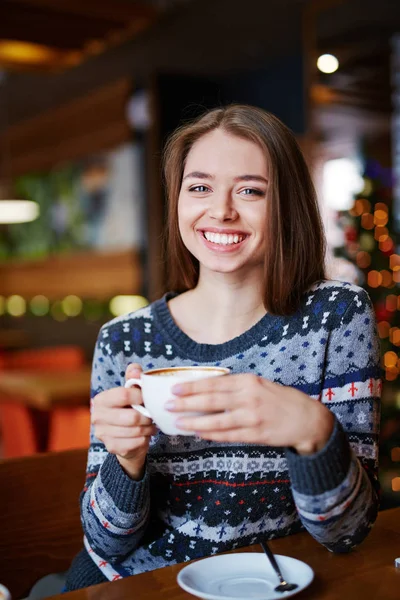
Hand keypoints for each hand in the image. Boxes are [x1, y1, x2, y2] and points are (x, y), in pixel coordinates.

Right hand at [92, 363, 156, 478]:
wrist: (125, 438)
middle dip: (147, 417)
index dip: (141, 397)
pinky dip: (145, 439)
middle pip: (131, 417)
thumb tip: (135, 369)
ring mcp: (102, 434)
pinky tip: (145, 435)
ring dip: (147, 428)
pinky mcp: (111, 447)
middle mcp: (97, 416)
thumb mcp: (131, 392)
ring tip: (150, 424)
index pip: (124, 395)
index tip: (147, 399)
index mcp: (101, 399)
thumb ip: (133, 379)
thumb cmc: (129, 410)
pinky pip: (136, 443)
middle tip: (152, 416)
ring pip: (135, 431)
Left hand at [168, 374, 333, 453]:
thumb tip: (207, 388)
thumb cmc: (279, 399)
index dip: (192, 386)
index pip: (214, 383)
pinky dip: (212, 435)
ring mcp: (252, 417)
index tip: (174, 388)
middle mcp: (249, 398)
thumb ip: (236, 386)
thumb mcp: (259, 384)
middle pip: (211, 401)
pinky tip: (200, 434)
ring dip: (195, 423)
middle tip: (168, 405)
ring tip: (178, 423)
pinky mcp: (256, 434)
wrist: (306, 418)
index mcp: (248, 381)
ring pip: (217, 421)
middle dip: (186, 404)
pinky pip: (229, 436)